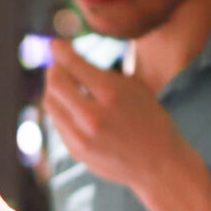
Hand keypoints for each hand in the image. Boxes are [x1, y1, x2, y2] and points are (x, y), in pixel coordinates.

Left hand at [44, 42, 195, 192]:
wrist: (159, 166)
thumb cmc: (150, 120)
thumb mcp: (134, 89)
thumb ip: (101, 73)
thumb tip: (67, 57)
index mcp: (110, 95)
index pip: (73, 65)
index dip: (60, 51)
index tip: (55, 44)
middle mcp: (91, 117)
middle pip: (55, 84)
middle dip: (54, 69)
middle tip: (57, 64)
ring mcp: (81, 137)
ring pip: (51, 104)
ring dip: (53, 89)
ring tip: (63, 83)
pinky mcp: (76, 151)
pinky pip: (57, 123)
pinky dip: (60, 109)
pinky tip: (69, 105)